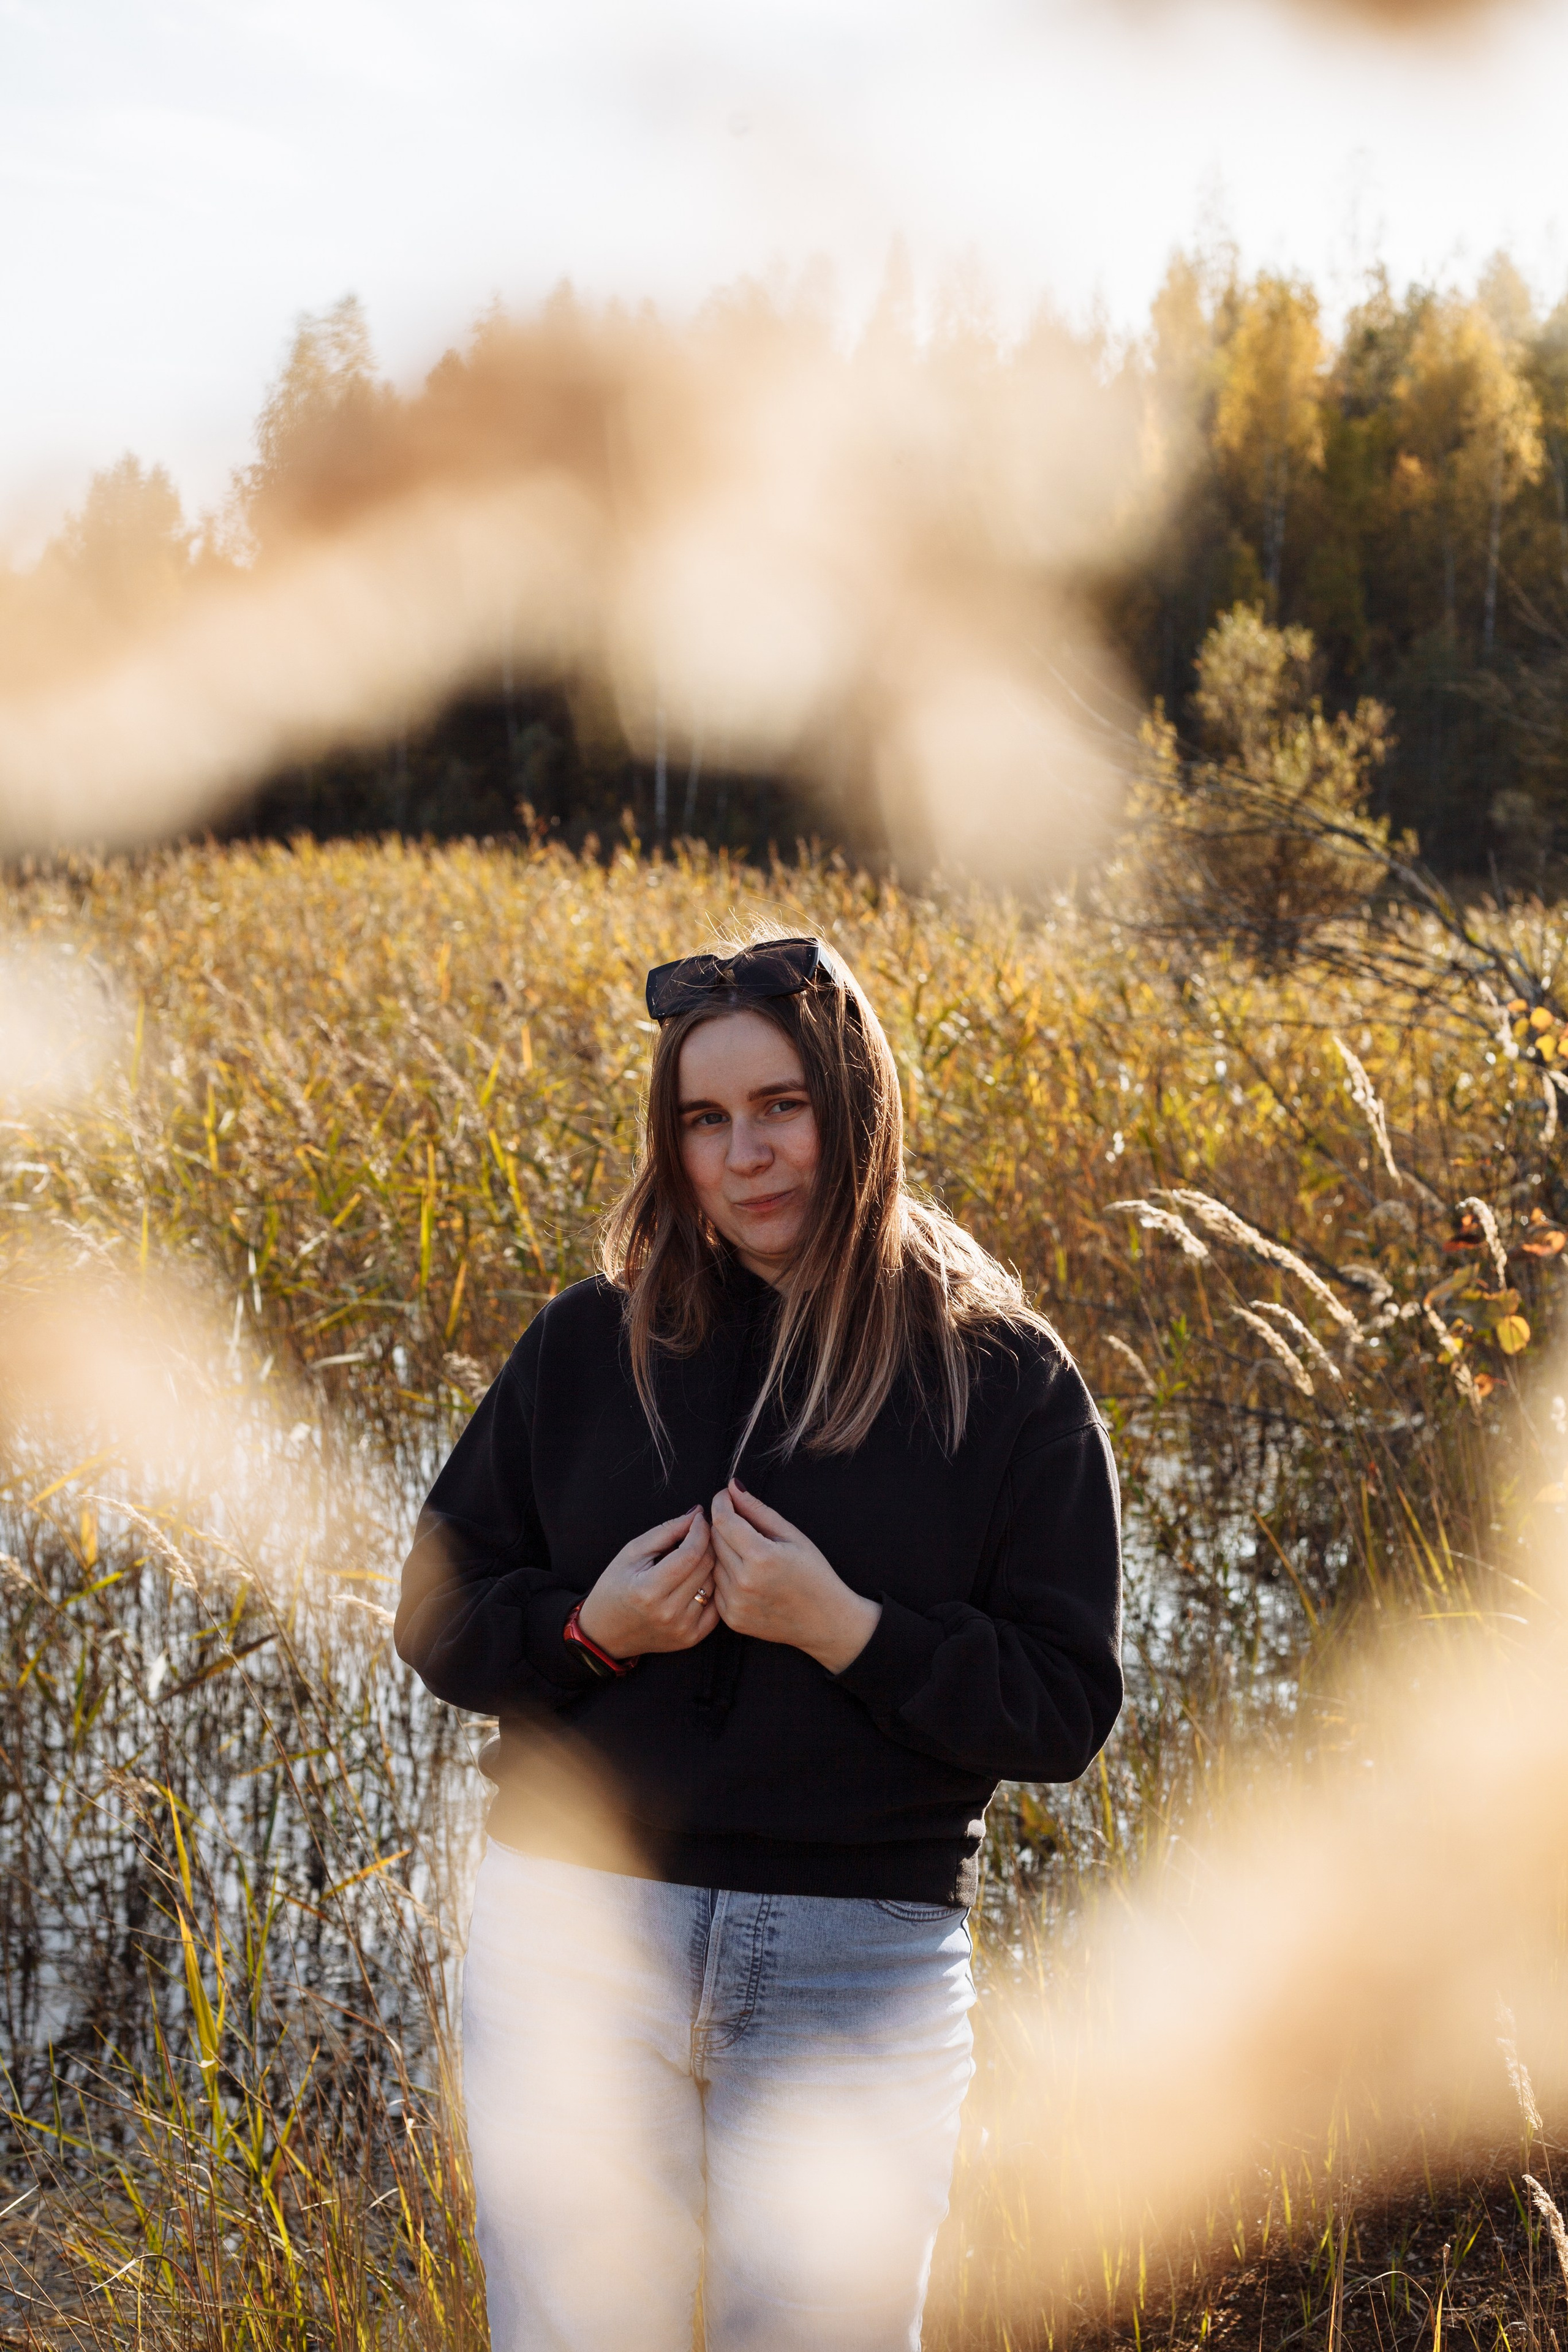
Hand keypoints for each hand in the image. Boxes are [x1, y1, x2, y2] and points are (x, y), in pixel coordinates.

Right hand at [577, 1508, 719, 1658]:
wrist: (606, 1633)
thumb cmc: (614, 1588)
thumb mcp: (631, 1553)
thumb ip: (665, 1532)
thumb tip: (696, 1515)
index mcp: (649, 1590)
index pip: (690, 1553)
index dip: (700, 1531)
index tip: (700, 1519)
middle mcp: (669, 1613)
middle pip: (706, 1567)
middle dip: (707, 1543)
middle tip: (699, 1533)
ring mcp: (682, 1628)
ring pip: (714, 1583)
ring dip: (709, 1565)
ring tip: (694, 1557)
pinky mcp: (691, 1638)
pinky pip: (716, 1605)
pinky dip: (711, 1588)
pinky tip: (698, 1580)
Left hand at [709, 1481, 880, 1674]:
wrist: (825, 1622)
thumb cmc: (814, 1574)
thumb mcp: (792, 1536)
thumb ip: (758, 1510)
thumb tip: (732, 1487)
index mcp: (761, 1557)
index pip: (723, 1520)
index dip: (720, 1502)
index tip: (724, 1495)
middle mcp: (743, 1582)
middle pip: (714, 1539)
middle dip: (723, 1523)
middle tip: (739, 1520)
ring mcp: (735, 1603)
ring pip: (712, 1562)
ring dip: (723, 1550)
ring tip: (746, 1550)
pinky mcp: (731, 1618)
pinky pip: (716, 1585)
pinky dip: (725, 1574)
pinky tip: (745, 1573)